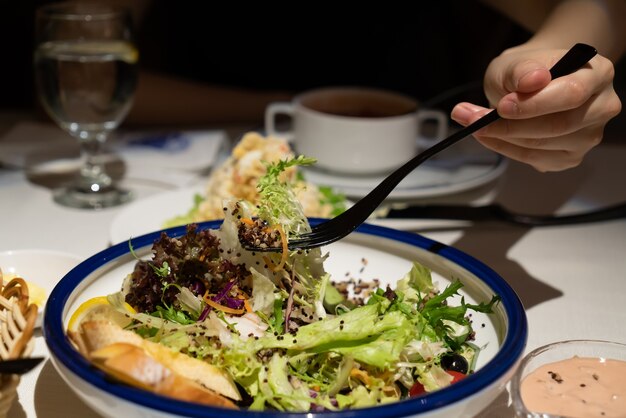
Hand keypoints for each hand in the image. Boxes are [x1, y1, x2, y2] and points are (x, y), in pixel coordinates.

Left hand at [451, 47, 621, 171]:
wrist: (531, 82)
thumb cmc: (527, 70)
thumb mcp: (516, 61)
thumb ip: (522, 69)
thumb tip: (533, 80)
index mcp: (598, 74)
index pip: (572, 93)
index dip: (535, 104)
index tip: (502, 106)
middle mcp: (602, 107)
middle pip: (558, 126)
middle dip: (510, 125)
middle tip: (472, 118)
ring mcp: (588, 136)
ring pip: (542, 145)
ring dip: (500, 137)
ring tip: (472, 121)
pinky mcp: (569, 157)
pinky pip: (533, 158)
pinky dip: (504, 148)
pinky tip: (488, 135)